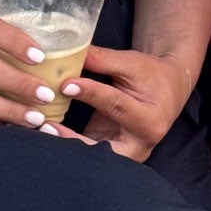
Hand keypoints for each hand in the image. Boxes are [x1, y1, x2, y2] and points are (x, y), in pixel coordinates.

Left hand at [55, 47, 193, 162]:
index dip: (90, 93)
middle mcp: (141, 144)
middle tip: (46, 126)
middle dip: (74, 140)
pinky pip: (89, 154)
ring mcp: (127, 154)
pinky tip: (49, 135)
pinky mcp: (113, 155)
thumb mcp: (131, 63)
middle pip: (104, 147)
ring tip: (43, 130)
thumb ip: (102, 60)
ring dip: (68, 146)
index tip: (65, 84)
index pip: (116, 105)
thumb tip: (69, 53)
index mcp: (150, 120)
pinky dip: (70, 145)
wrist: (168, 90)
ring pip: (94, 156)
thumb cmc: (151, 74)